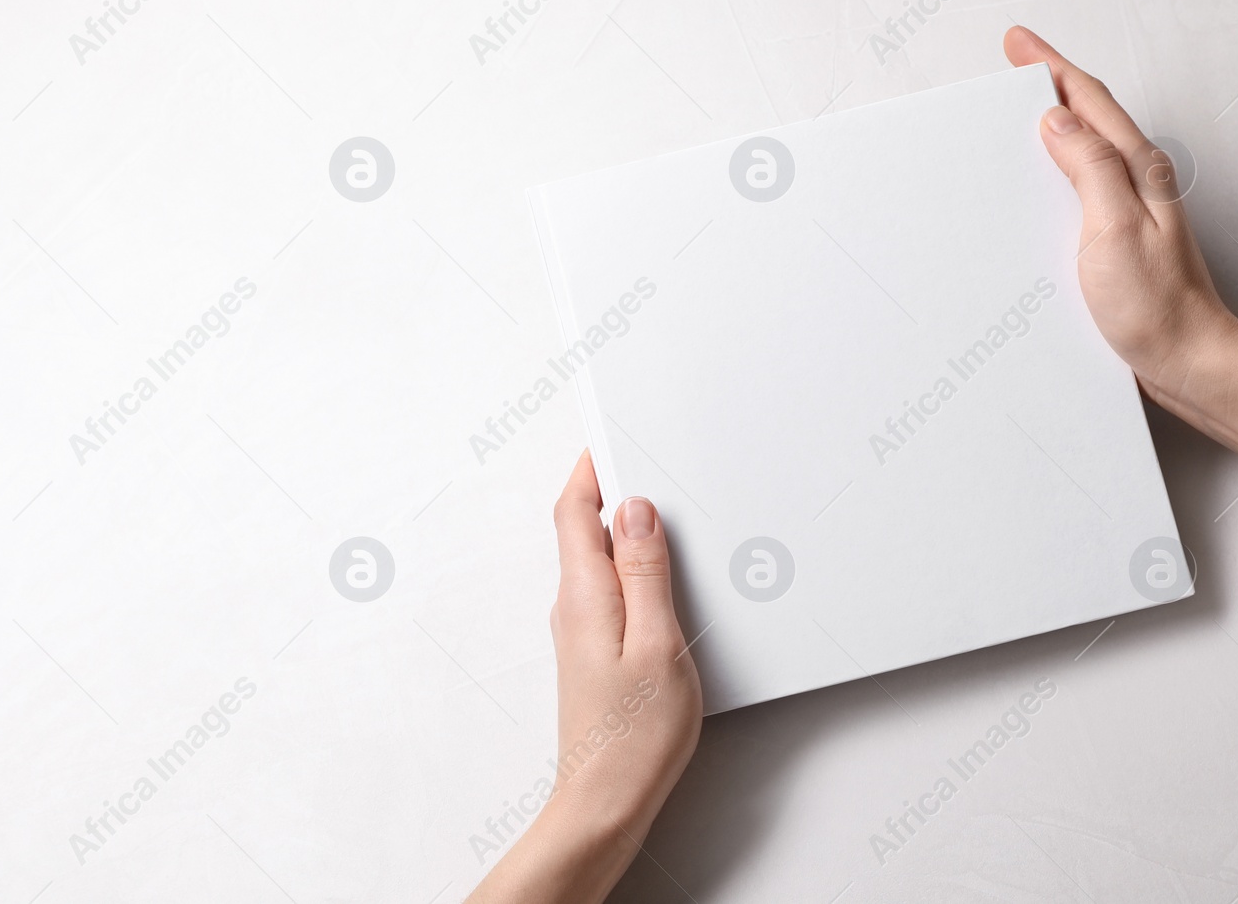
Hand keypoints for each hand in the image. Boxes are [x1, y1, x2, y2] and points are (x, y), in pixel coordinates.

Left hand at [467, 451, 701, 903]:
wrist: (605, 802)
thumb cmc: (634, 736)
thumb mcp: (656, 642)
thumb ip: (645, 572)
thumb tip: (634, 509)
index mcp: (585, 594)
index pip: (574, 508)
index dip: (591, 466)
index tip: (611, 434)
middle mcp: (574, 606)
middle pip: (583, 527)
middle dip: (611, 488)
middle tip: (646, 458)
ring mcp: (581, 630)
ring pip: (598, 559)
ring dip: (624, 528)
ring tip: (664, 511)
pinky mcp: (595, 652)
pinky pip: (609, 589)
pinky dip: (631, 567)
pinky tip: (662, 576)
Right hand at [1003, 25, 1237, 407]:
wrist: (1188, 360)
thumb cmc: (1158, 306)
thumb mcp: (1115, 228)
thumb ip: (1089, 167)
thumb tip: (1056, 120)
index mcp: (1136, 170)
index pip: (1087, 101)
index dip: (1050, 67)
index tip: (1018, 42)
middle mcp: (1135, 183)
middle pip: (1087, 117)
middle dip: (1049, 84)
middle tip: (1015, 63)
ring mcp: (1127, 210)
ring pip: (1083, 150)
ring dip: (1051, 124)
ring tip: (1019, 110)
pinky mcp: (1116, 238)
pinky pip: (1081, 187)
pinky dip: (1056, 168)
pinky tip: (1040, 179)